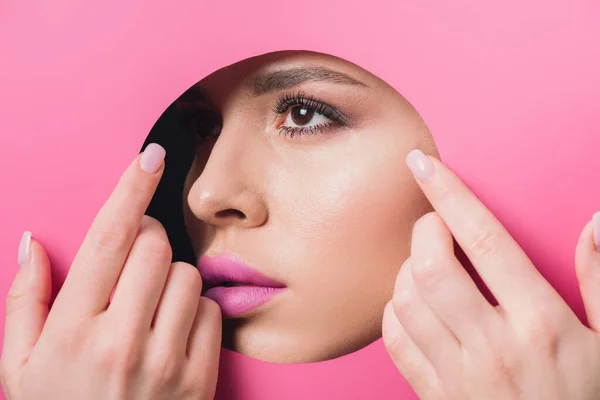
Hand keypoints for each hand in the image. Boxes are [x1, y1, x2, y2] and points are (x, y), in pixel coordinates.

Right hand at [1, 144, 221, 399]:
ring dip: (170, 278)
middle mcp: (122, 341)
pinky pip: (211, 311)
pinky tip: (172, 332)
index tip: (150, 156)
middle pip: (155, 246)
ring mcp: (166, 361)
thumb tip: (33, 242)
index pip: (109, 236)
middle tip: (132, 264)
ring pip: (188, 274)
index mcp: (73, 330)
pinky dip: (194, 310)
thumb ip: (24, 300)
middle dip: (145, 241)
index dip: (131, 188)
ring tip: (148, 308)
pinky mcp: (199, 378)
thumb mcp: (19, 367)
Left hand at [382, 149, 599, 398]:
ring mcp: (457, 374)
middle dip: (424, 232)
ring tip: (426, 264)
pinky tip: (412, 304)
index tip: (423, 164)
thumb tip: (598, 220)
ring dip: (406, 270)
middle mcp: (492, 345)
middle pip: (431, 267)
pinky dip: (393, 311)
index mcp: (540, 323)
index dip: (449, 194)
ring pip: (405, 301)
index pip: (484, 240)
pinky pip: (394, 341)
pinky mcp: (433, 396)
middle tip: (434, 225)